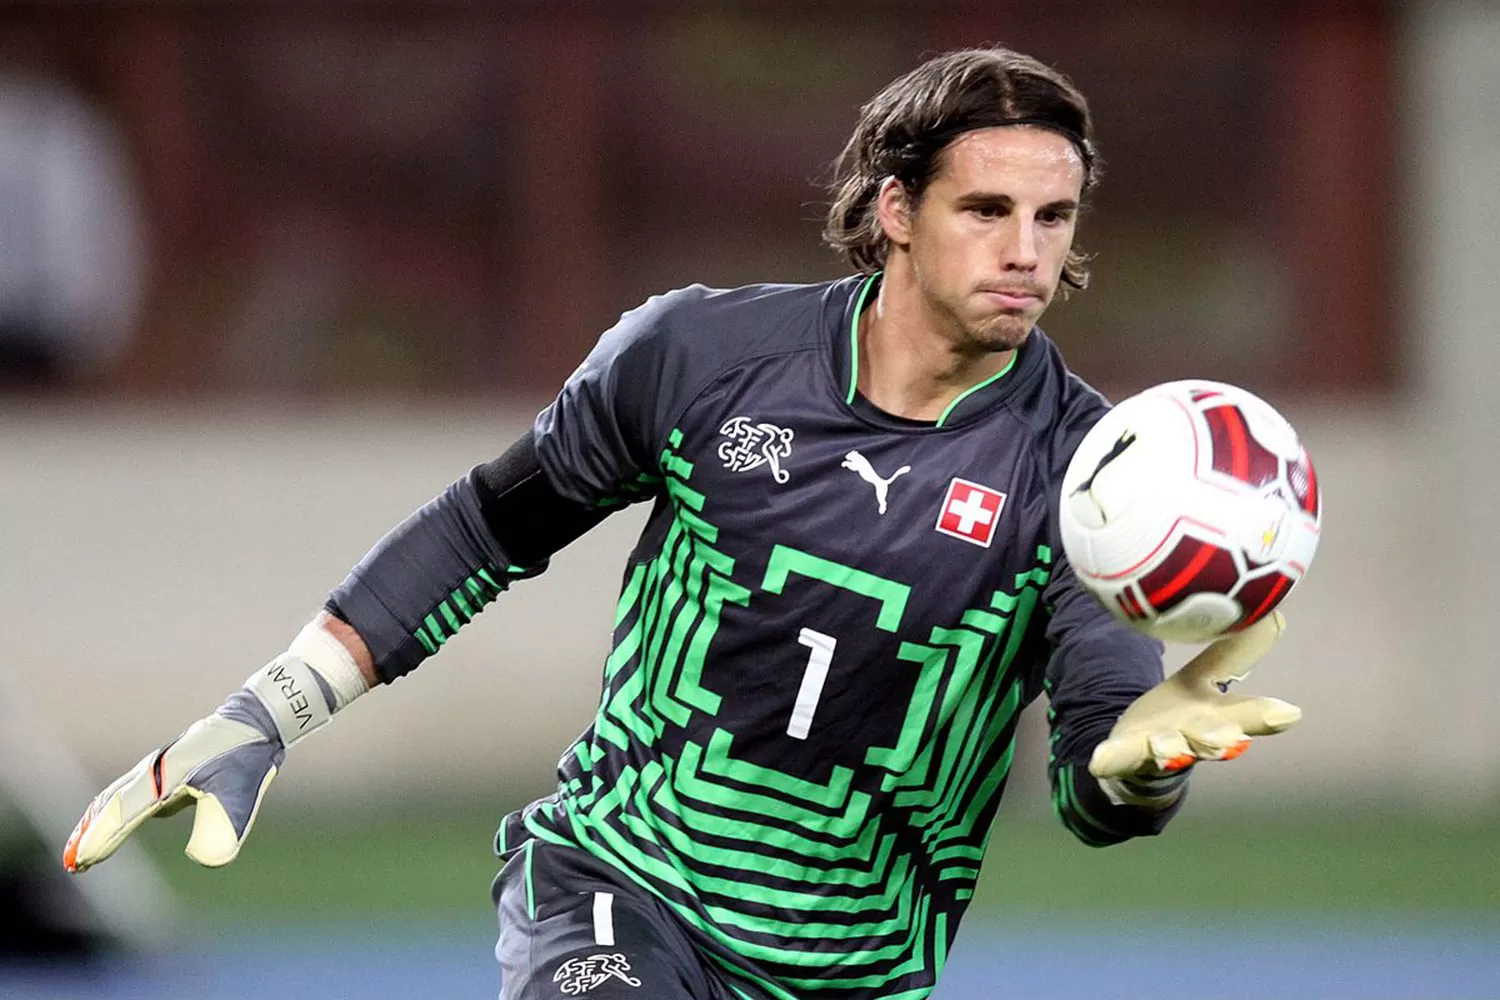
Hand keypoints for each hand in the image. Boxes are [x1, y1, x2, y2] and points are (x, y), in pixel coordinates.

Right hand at [64, 692, 283, 872]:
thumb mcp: (240, 791)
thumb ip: (222, 825)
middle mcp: (155, 771)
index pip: (126, 811)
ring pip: (118, 798)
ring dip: (98, 823)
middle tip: (73, 865)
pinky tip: (119, 823)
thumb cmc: (247, 755)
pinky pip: (133, 795)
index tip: (82, 861)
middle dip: (91, 834)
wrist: (258, 721)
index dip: (103, 837)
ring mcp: (159, 769)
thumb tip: (204, 860)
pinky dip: (118, 812)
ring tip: (82, 851)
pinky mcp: (168, 772)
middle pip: (113, 805)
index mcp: (166, 775)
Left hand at [1089, 612, 1300, 779]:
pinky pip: (1118, 758)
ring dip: (1171, 750)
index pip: (1245, 715)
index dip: (1265, 715)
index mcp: (1216, 717)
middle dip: (1218, 739)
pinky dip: (1111, 759)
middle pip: (1208, 738)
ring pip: (1169, 751)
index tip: (1288, 714)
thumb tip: (1272, 612)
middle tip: (1230, 739)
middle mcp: (1192, 737)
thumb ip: (1236, 651)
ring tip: (1168, 748)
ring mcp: (1159, 749)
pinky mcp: (1127, 754)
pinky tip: (1098, 760)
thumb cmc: (1183, 714)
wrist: (1141, 757)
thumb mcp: (1206, 679)